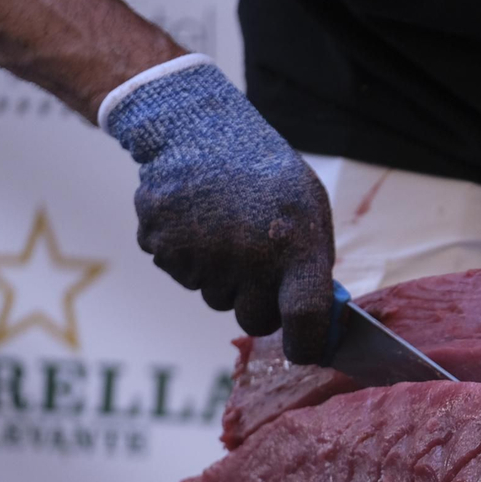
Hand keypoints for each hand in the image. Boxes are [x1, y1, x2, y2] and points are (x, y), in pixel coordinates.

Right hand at [103, 60, 334, 363]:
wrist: (197, 130)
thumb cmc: (266, 175)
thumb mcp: (308, 208)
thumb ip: (312, 263)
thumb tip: (317, 321)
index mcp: (295, 246)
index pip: (305, 318)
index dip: (306, 345)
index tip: (303, 351)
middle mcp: (249, 257)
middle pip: (255, 320)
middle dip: (258, 303)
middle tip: (257, 262)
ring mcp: (202, 256)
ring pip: (217, 298)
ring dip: (223, 276)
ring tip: (225, 227)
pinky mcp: (163, 250)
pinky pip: (183, 276)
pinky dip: (190, 257)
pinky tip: (197, 222)